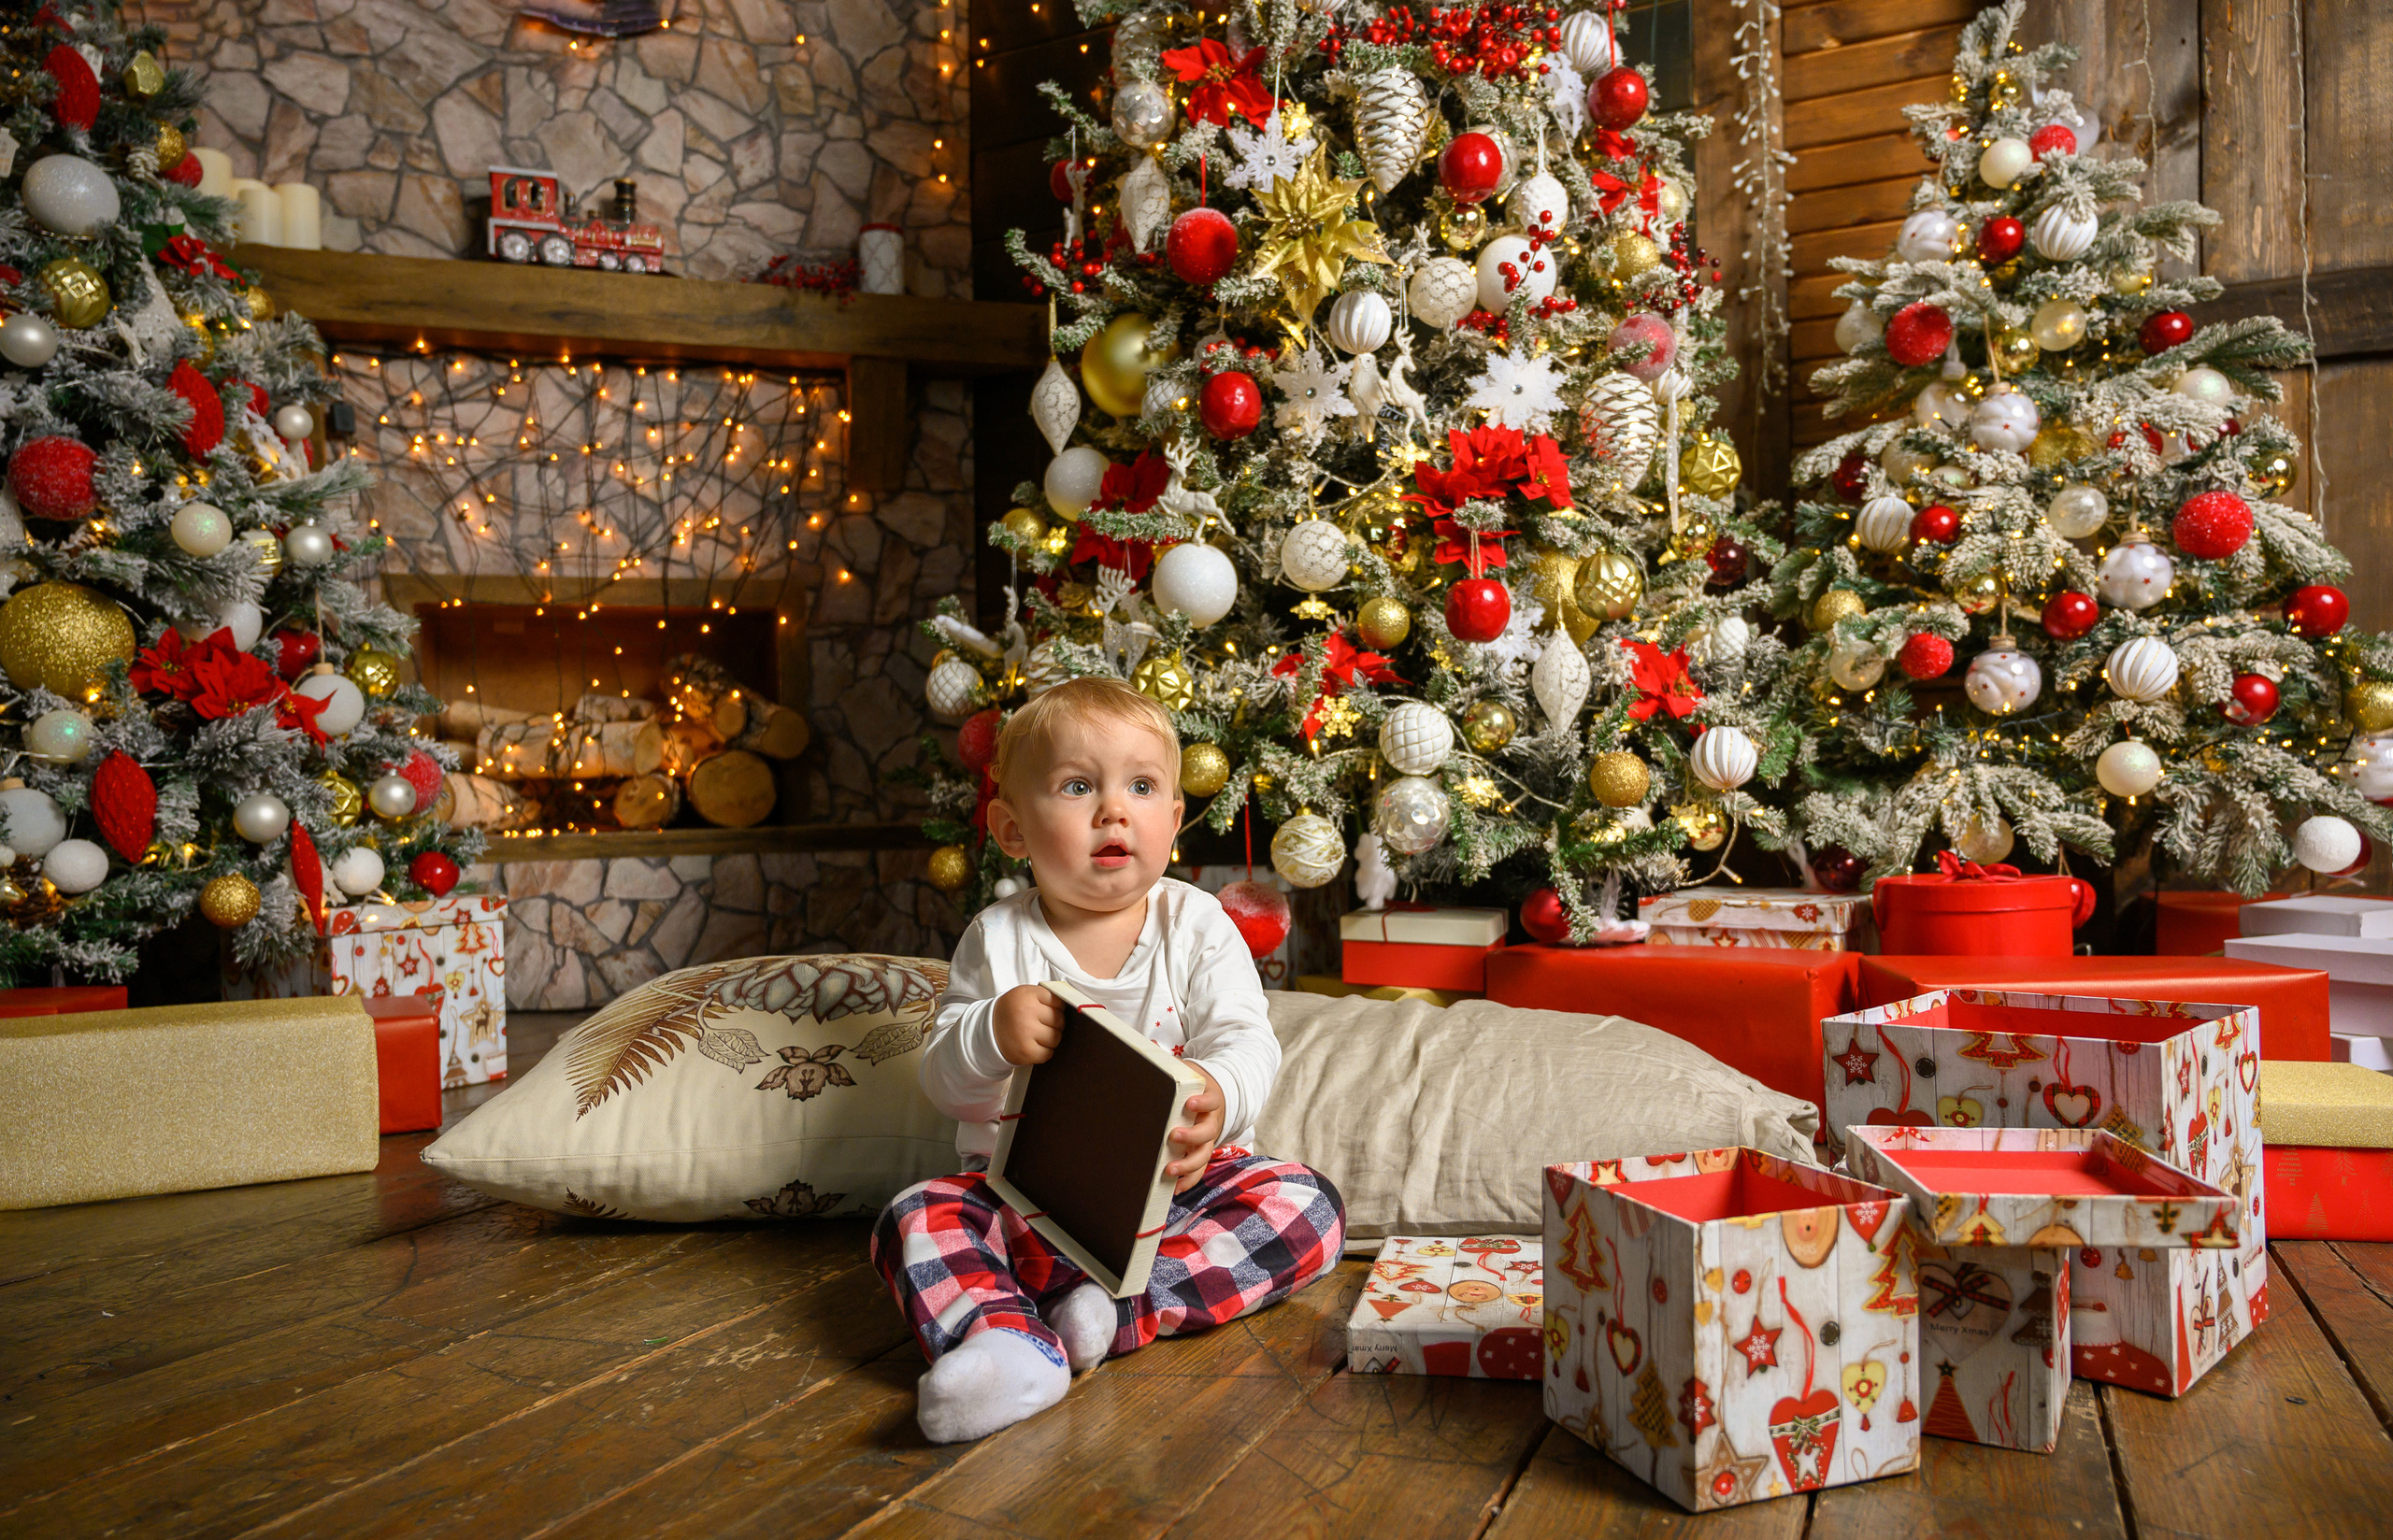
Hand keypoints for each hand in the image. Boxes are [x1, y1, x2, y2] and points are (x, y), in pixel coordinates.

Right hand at [992, 984, 1063, 1066]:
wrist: (989, 1030)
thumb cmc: (1013, 1011)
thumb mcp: (1025, 994)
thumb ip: (1046, 995)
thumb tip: (1074, 1003)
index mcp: (1027, 995)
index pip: (1058, 1001)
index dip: (1056, 1007)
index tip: (1047, 1009)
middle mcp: (1026, 1012)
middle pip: (1059, 1020)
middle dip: (1055, 1023)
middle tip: (1042, 1023)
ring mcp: (1026, 1033)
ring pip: (1056, 1037)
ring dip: (1051, 1038)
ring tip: (1038, 1035)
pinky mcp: (1025, 1051)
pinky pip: (1048, 1053)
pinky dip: (1045, 1051)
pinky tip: (1035, 1045)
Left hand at [1165, 1064, 1224, 1192]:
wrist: (1214, 1097)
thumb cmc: (1194, 1087)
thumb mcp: (1187, 1074)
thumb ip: (1173, 1070)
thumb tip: (1143, 1060)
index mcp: (1210, 1101)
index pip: (1210, 1101)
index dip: (1202, 1103)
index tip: (1189, 1103)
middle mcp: (1211, 1122)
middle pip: (1207, 1132)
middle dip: (1191, 1136)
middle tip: (1173, 1135)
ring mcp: (1208, 1140)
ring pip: (1203, 1155)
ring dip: (1188, 1165)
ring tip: (1170, 1170)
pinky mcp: (1201, 1153)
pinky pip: (1198, 1170)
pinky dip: (1188, 1180)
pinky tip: (1174, 1188)